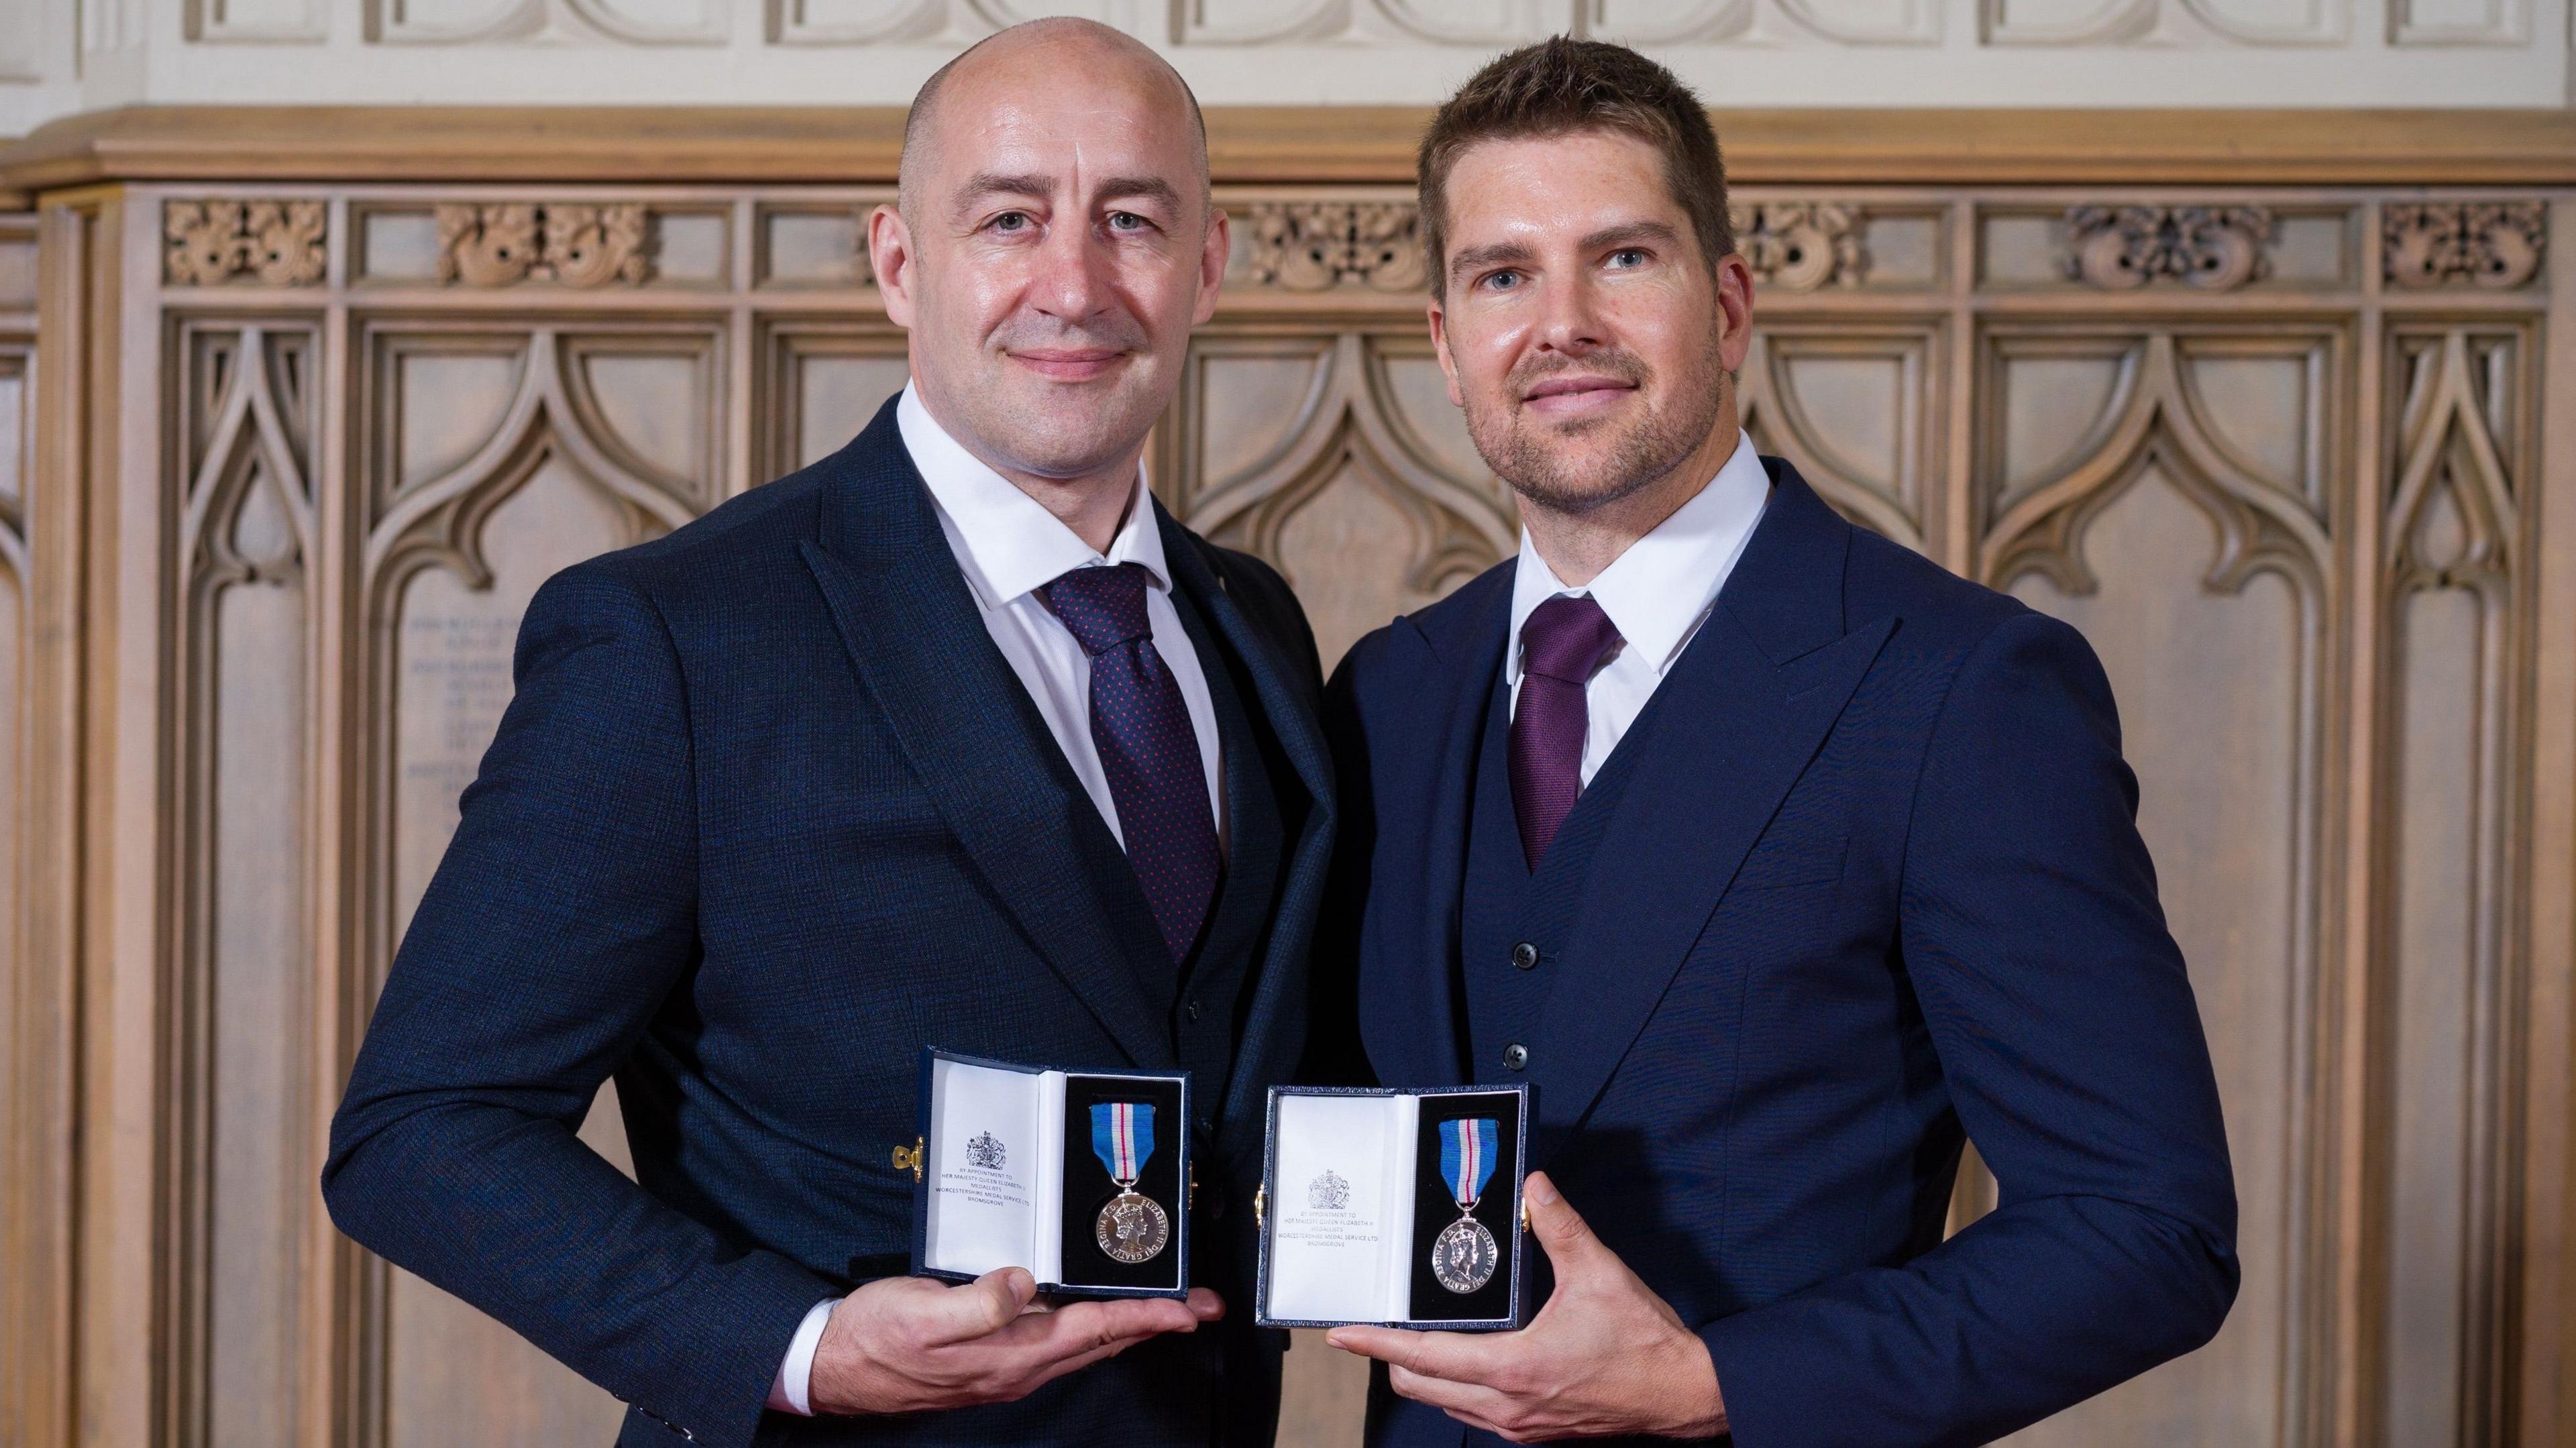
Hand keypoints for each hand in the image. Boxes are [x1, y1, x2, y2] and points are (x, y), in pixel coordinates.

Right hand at [806, 1267, 1222, 1415]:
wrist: (832, 1369)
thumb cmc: (874, 1338)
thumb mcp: (922, 1314)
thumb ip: (979, 1302)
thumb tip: (1025, 1283)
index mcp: (1010, 1356)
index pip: (1095, 1331)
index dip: (1146, 1317)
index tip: (1190, 1309)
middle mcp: (1017, 1366)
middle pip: (1102, 1341)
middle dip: (1155, 1323)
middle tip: (1202, 1306)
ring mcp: (1005, 1366)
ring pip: (1084, 1344)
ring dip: (1128, 1325)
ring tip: (1166, 1306)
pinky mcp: (991, 1357)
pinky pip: (1057, 1342)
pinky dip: (1090, 1324)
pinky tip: (1095, 1311)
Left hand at [1327, 1172, 1722, 1442]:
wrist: (1684, 1396)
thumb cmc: (1645, 1343)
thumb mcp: (1601, 1274)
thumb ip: (1560, 1226)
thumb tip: (1534, 1187)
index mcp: (1515, 1367)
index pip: (1424, 1358)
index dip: (1377, 1343)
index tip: (1342, 1332)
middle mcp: (1507, 1406)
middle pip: (1419, 1387)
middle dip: (1393, 1359)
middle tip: (1385, 1325)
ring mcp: (1519, 1427)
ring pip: (1445, 1404)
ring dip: (1426, 1375)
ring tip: (1422, 1338)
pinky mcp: (1534, 1434)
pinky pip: (1474, 1415)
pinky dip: (1457, 1389)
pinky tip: (1470, 1359)